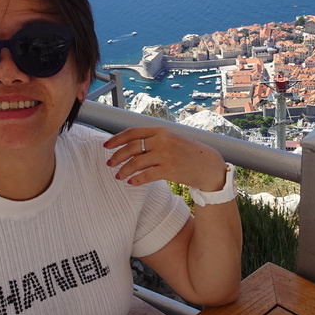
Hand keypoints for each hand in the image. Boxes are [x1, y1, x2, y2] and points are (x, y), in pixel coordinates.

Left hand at [105, 127, 226, 191]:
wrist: (208, 165)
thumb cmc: (189, 153)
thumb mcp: (172, 139)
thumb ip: (154, 139)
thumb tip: (132, 145)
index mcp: (161, 131)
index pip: (132, 132)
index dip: (116, 139)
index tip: (106, 146)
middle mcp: (162, 141)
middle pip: (131, 148)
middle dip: (117, 157)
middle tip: (109, 164)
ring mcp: (165, 155)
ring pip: (136, 163)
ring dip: (124, 170)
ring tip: (118, 176)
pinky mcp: (169, 170)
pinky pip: (146, 176)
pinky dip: (136, 180)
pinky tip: (132, 182)